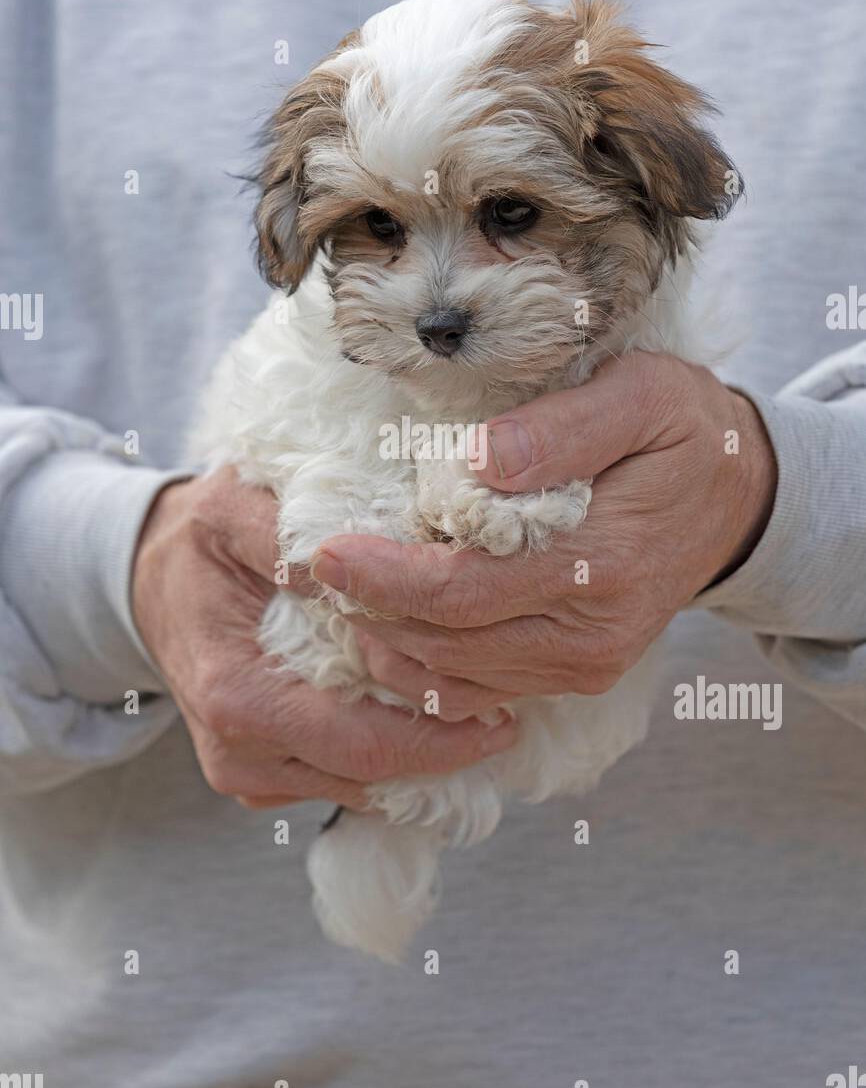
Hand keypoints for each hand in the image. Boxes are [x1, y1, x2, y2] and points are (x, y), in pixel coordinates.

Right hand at [131, 468, 516, 808]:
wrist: (149, 581)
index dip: (438, 727)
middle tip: (508, 717)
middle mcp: (239, 750)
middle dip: (444, 751)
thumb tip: (359, 566)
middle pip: (371, 775)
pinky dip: (385, 757)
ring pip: (361, 787)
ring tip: (476, 713)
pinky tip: (420, 717)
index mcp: (237, 695)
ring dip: (420, 757)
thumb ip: (292, 537)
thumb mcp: (235, 511)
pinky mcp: (259, 777)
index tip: (500, 699)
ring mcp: (247, 771)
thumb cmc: (201, 541)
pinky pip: (338, 781)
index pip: (363, 741)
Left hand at [310, 352, 777, 709]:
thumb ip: (564, 429)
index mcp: (603, 564)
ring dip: (386, 645)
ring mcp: (583, 663)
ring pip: (454, 679)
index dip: (384, 578)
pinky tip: (385, 628)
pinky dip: (422, 668)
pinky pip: (478, 690)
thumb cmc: (679, 433)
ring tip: (335, 598)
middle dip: (367, 614)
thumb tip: (481, 464)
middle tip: (308, 574)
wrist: (734, 497)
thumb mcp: (640, 397)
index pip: (464, 591)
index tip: (322, 552)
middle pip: (446, 645)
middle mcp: (590, 634)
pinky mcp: (575, 673)